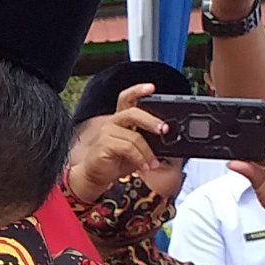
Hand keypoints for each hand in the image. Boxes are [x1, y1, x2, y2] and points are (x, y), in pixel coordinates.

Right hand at [62, 84, 171, 202]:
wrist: (97, 176)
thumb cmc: (117, 161)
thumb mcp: (138, 148)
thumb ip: (149, 140)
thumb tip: (168, 138)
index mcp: (121, 119)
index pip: (127, 98)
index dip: (138, 90)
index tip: (152, 87)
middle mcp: (113, 122)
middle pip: (133, 112)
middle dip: (151, 120)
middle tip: (164, 129)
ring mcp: (107, 133)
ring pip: (135, 136)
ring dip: (148, 152)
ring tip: (152, 163)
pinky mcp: (104, 145)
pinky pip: (128, 148)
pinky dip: (139, 159)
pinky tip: (143, 166)